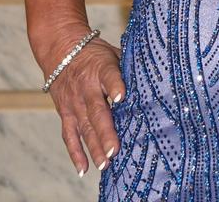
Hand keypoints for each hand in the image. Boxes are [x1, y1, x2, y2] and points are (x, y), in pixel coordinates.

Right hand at [41, 27, 126, 177]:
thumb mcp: (113, 52)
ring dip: (93, 147)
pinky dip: (75, 153)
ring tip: (105, 164)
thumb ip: (129, 67)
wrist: (61, 50)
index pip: (109, 75)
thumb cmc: (96, 54)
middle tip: (115, 149)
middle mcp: (86, 87)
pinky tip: (84, 169)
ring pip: (83, 127)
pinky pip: (69, 135)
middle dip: (106, 131)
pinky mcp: (65, 113)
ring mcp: (74, 102)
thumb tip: (157, 79)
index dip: (115, 86)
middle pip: (96, 110)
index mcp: (101, 68)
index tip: (122, 97)